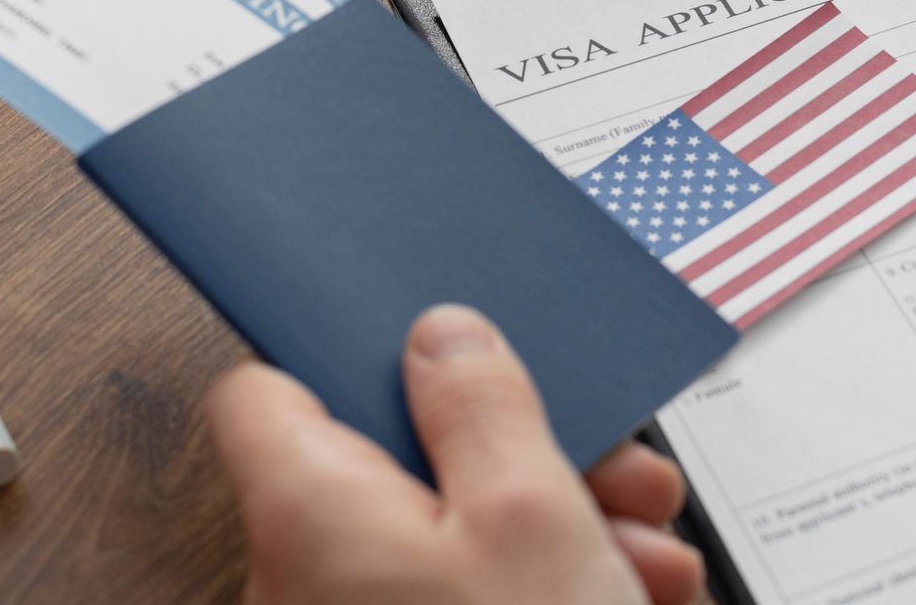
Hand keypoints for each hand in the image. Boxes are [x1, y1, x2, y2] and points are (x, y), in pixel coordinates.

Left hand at [205, 304, 704, 604]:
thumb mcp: (532, 513)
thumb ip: (481, 403)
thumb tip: (440, 336)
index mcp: (307, 512)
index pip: (268, 391)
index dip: (347, 351)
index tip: (426, 338)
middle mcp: (305, 582)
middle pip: (397, 464)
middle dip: (522, 454)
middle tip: (613, 465)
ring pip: (448, 538)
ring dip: (558, 524)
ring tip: (647, 550)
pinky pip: (462, 602)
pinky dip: (543, 589)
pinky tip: (630, 598)